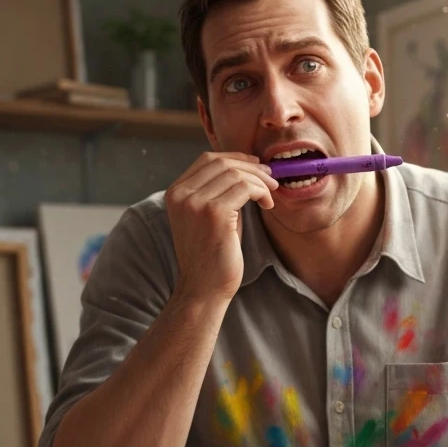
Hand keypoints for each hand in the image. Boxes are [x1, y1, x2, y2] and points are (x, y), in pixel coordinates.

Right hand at [164, 151, 276, 301]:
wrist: (204, 288)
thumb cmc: (211, 254)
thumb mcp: (207, 216)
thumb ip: (217, 191)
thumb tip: (246, 169)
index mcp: (175, 192)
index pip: (207, 159)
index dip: (236, 158)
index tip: (257, 166)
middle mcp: (181, 194)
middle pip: (223, 163)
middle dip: (252, 168)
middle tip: (271, 179)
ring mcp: (195, 203)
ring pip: (236, 174)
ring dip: (260, 182)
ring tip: (270, 196)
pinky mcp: (214, 213)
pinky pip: (245, 188)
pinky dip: (261, 192)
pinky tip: (267, 205)